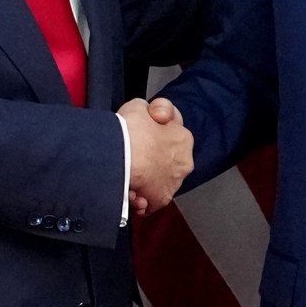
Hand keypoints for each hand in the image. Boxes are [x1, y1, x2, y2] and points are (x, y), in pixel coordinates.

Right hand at [119, 94, 193, 217]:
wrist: (121, 156)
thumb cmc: (130, 131)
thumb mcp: (140, 105)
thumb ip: (153, 111)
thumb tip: (156, 116)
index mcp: (184, 138)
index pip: (172, 135)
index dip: (155, 135)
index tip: (142, 134)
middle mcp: (183, 162)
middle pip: (165, 161)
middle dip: (150, 162)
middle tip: (131, 159)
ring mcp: (173, 182)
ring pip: (158, 182)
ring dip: (144, 182)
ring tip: (127, 177)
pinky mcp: (160, 200)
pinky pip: (150, 201)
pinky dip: (139, 198)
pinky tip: (128, 191)